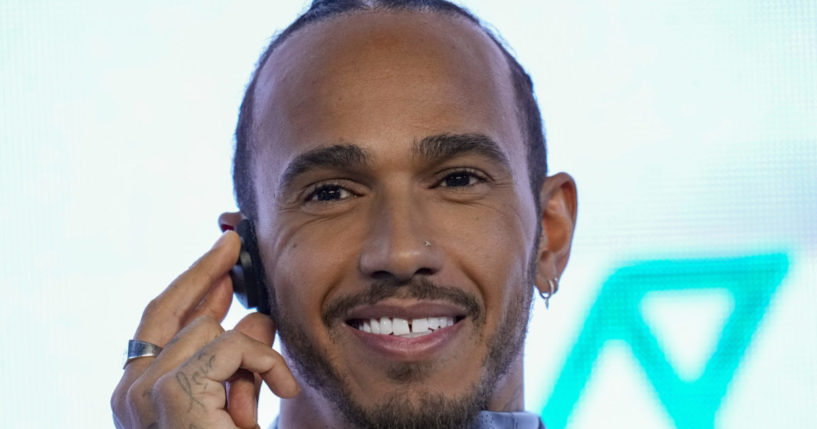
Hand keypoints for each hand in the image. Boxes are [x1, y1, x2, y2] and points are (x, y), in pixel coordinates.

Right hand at [111, 232, 299, 428]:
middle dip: (204, 272)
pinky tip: (283, 392)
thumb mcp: (235, 404)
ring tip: (277, 387)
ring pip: (210, 331)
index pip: (156, 325)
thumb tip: (252, 313)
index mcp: (137, 397)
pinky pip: (231, 348)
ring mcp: (143, 394)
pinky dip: (264, 364)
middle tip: (232, 243)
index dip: (187, 286)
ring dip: (254, 354)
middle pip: (168, 311)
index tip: (217, 260)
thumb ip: (235, 362)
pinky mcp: (171, 394)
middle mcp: (128, 394)